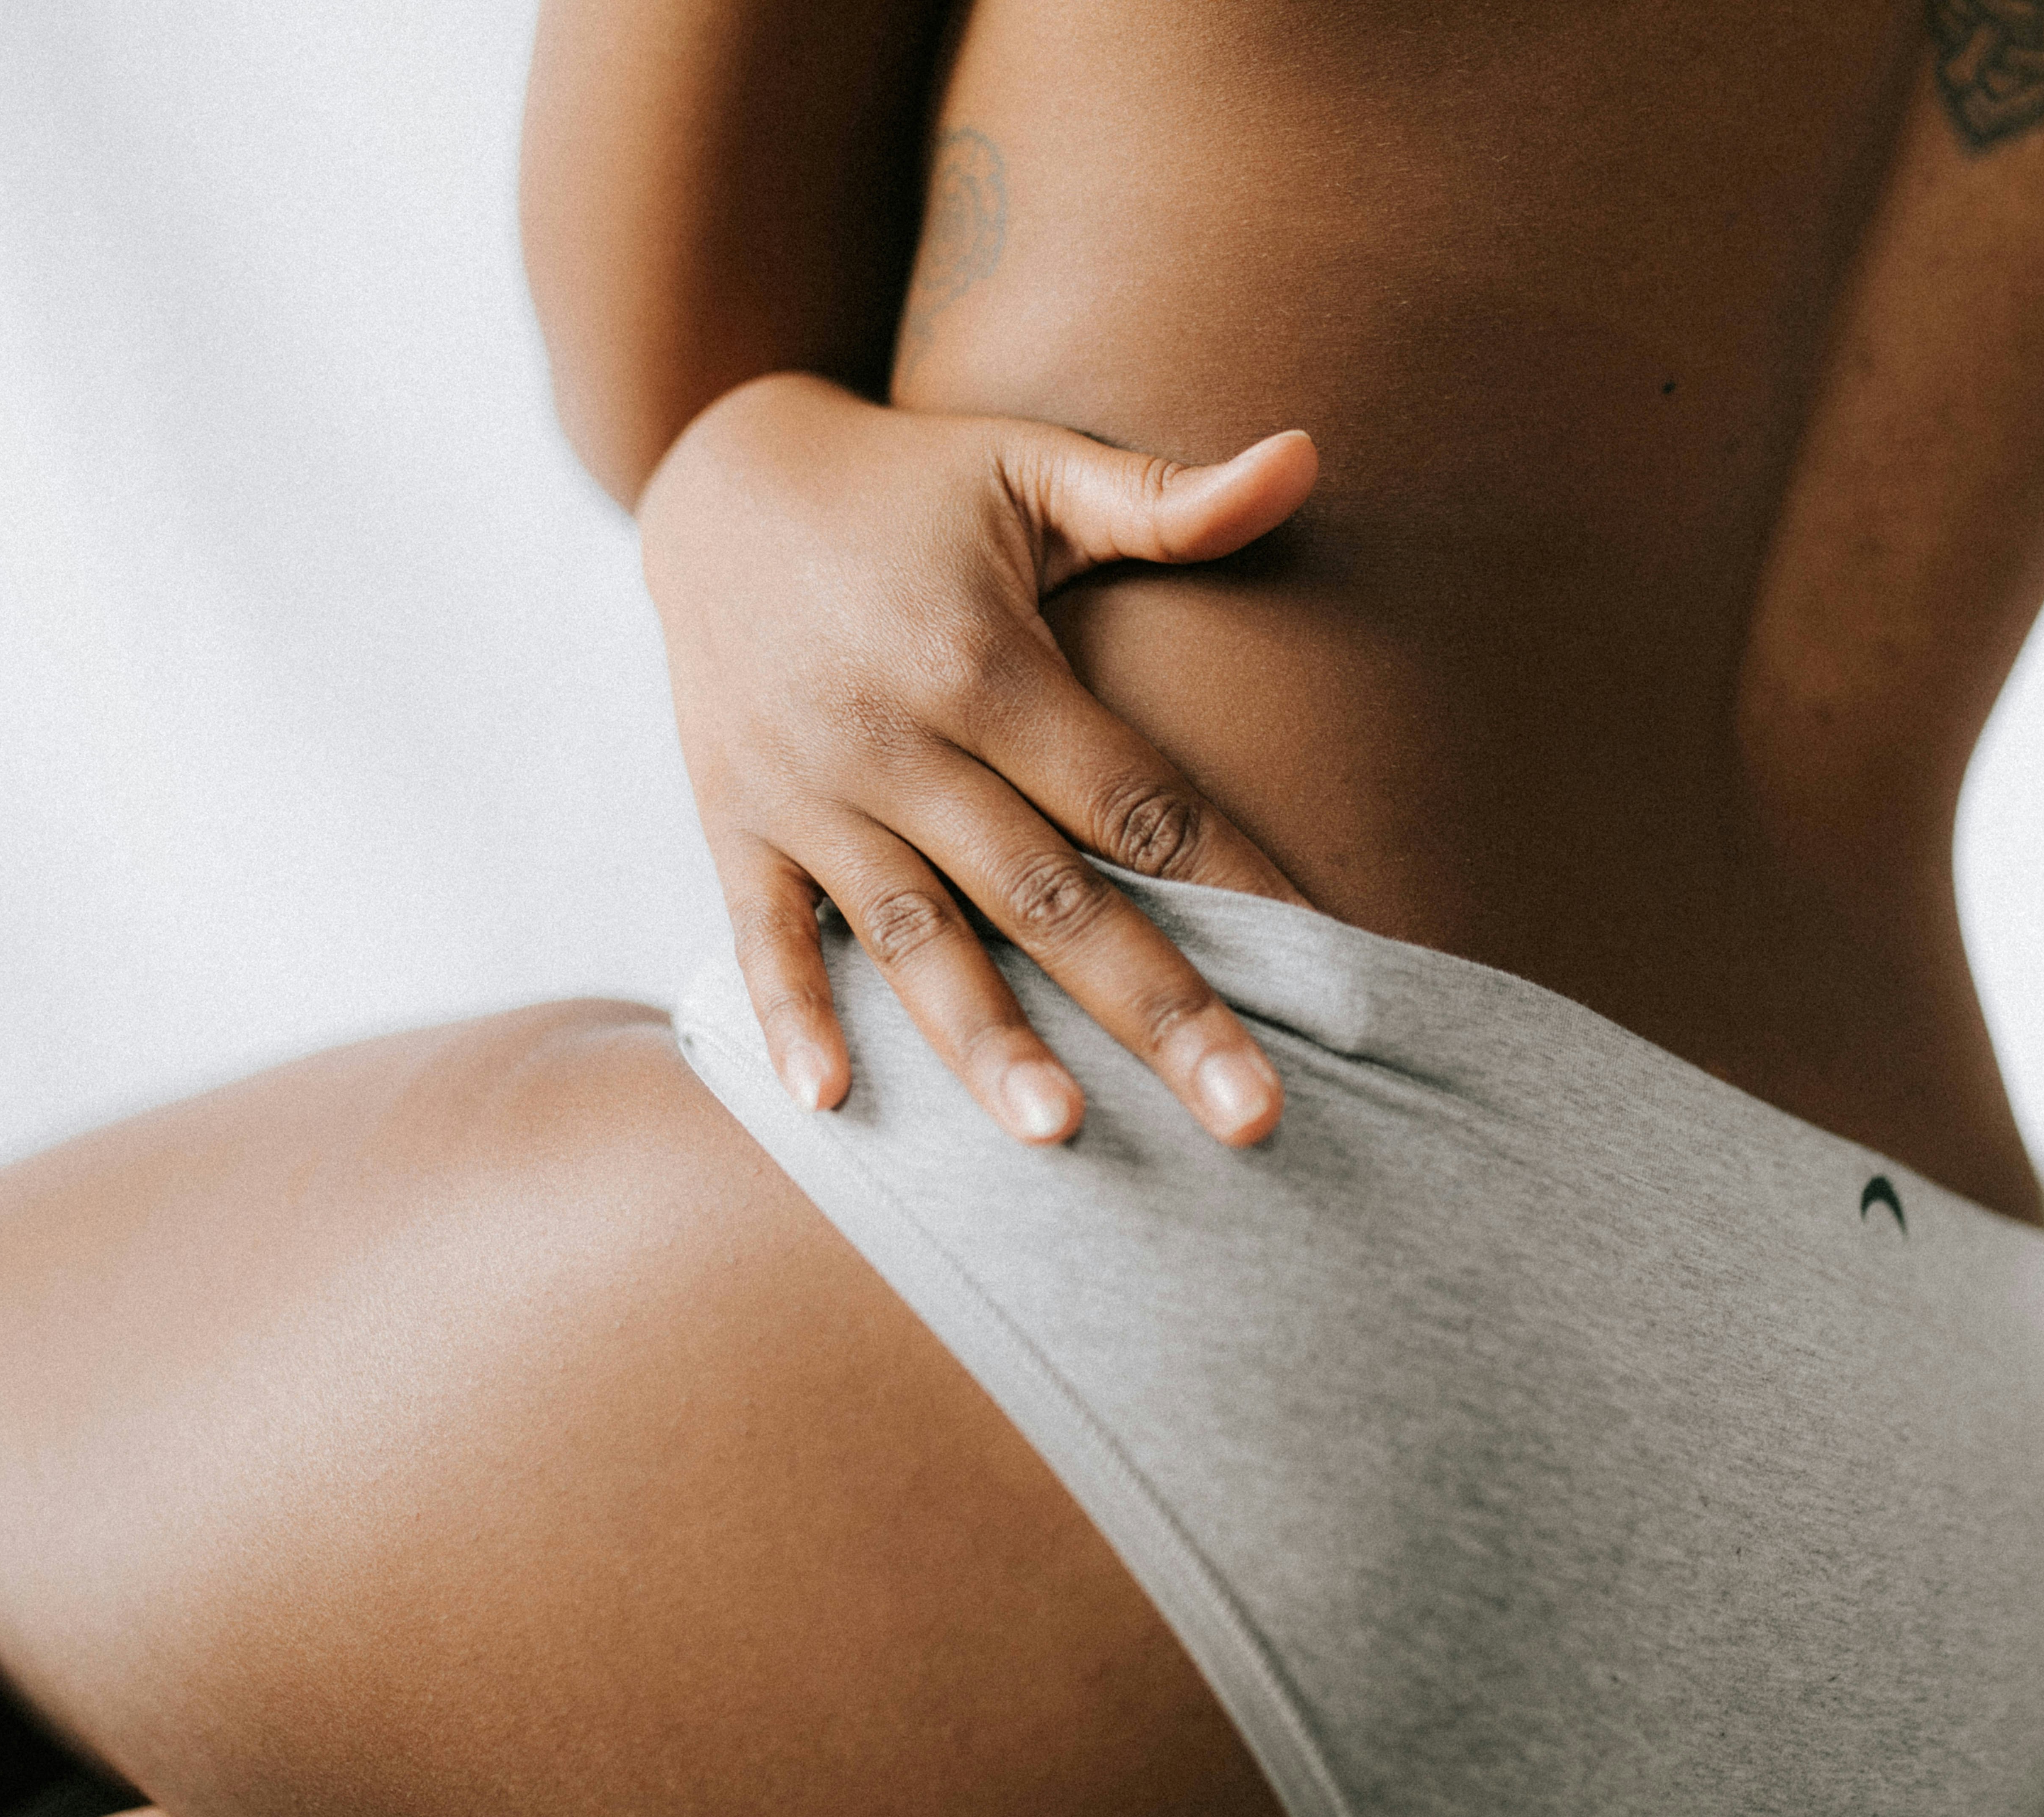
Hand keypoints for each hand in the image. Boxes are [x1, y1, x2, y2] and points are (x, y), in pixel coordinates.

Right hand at [640, 373, 1318, 1147]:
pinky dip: (790, 1016)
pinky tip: (834, 1103)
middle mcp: (896, 735)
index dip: (1237, 885)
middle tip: (1250, 1118)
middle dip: (1154, 1011)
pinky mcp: (731, 816)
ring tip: (1059, 1133)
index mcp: (985, 661)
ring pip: (913, 935)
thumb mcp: (1033, 466)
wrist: (715, 469)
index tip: (1328, 972)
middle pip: (1050, 895)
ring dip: (984, 1040)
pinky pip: (762, 931)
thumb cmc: (911, 482)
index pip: (1136, 800)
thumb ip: (1166, 497)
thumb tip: (1310, 455)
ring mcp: (807, 787)